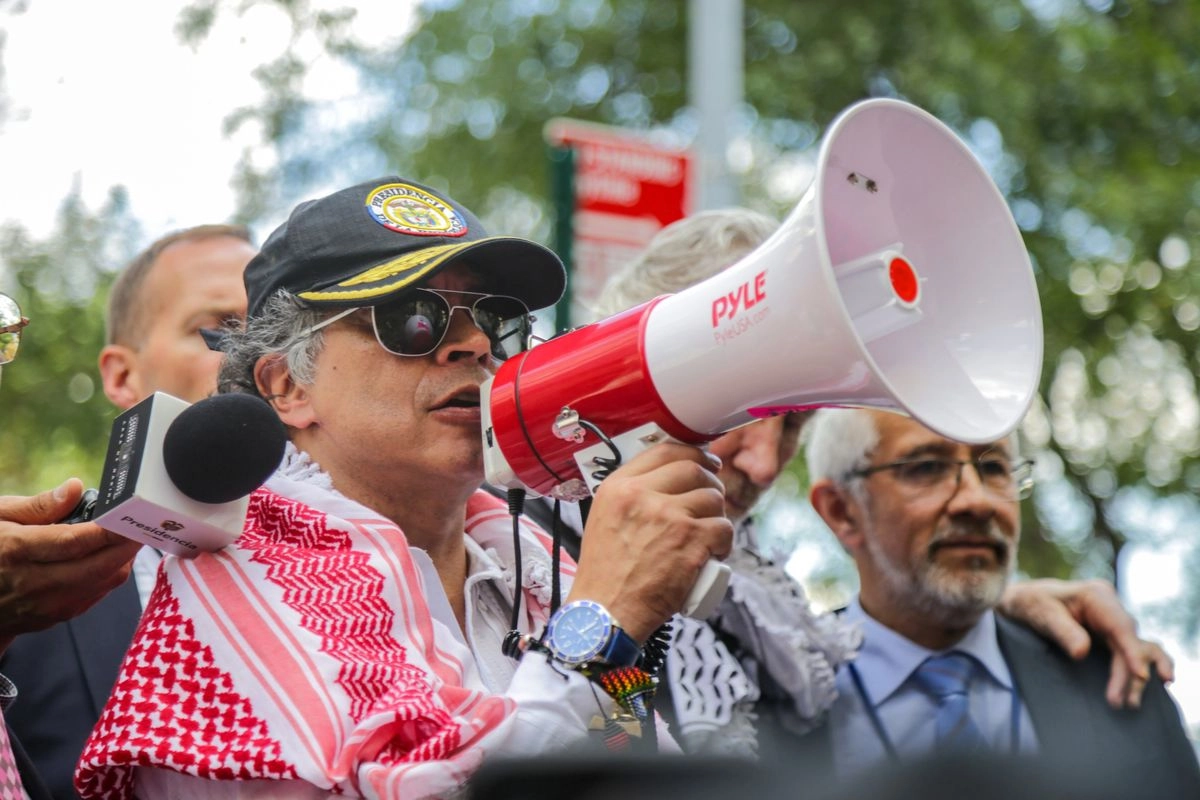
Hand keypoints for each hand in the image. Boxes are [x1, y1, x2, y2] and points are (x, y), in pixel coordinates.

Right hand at [0, 479, 140, 649]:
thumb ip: (39, 505)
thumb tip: (75, 488)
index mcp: (15, 551)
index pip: (75, 542)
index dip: (109, 529)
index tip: (132, 514)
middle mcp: (33, 583)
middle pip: (98, 566)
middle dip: (128, 545)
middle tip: (143, 524)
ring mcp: (45, 605)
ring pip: (103, 583)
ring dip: (123, 559)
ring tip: (127, 536)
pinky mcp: (54, 617)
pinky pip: (96, 595)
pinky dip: (110, 574)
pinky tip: (110, 556)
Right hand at [567, 443, 733, 641]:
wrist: (605, 612)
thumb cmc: (605, 574)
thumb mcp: (604, 519)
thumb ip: (631, 496)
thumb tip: (666, 482)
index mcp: (618, 488)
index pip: (665, 451)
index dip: (693, 453)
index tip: (705, 462)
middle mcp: (642, 496)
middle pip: (694, 469)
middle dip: (710, 482)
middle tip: (710, 500)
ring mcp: (669, 517)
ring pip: (713, 498)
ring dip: (717, 516)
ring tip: (708, 534)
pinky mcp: (691, 542)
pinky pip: (724, 528)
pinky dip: (724, 542)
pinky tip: (714, 552)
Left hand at [999, 578, 1173, 709]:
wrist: (1023, 601)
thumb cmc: (1032, 604)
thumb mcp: (1042, 614)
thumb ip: (1063, 632)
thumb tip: (1082, 652)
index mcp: (1097, 596)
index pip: (1121, 626)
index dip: (1133, 652)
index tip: (1140, 675)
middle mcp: (1110, 607)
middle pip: (1130, 642)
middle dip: (1129, 672)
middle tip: (1119, 701)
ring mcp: (1111, 620)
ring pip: (1134, 649)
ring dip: (1135, 676)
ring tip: (1131, 703)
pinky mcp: (1109, 634)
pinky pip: (1128, 652)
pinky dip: (1132, 670)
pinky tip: (1136, 689)